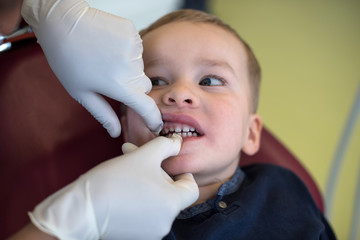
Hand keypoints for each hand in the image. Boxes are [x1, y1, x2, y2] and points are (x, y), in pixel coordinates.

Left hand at [21, 0, 161, 136]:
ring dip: (128, 69)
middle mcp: (132, 68)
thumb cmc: (67, 59)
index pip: (148, 108)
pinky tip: (109, 47)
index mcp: (120, 86)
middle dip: (133, 89)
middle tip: (111, 81)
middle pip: (145, 87)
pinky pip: (136, 50)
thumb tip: (115, 133)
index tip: (155, 125)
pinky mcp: (133, 34)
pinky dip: (127, 53)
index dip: (153, 119)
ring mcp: (134, 48)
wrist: (62, 22)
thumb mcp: (82, 93)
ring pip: (140, 67)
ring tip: (106, 60)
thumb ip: (103, 115)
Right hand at [29, 135, 198, 239]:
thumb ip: (165, 146)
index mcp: (173, 203)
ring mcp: (150, 232)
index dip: (182, 173)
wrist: (82, 209)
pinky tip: (120, 189)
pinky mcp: (135, 236)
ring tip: (125, 171)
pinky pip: (144, 213)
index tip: (166, 165)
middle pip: (171, 193)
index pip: (191, 188)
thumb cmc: (115, 181)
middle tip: (136, 159)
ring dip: (145, 184)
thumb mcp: (144, 156)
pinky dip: (137, 200)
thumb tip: (177, 143)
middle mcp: (165, 222)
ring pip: (156, 202)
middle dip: (156, 173)